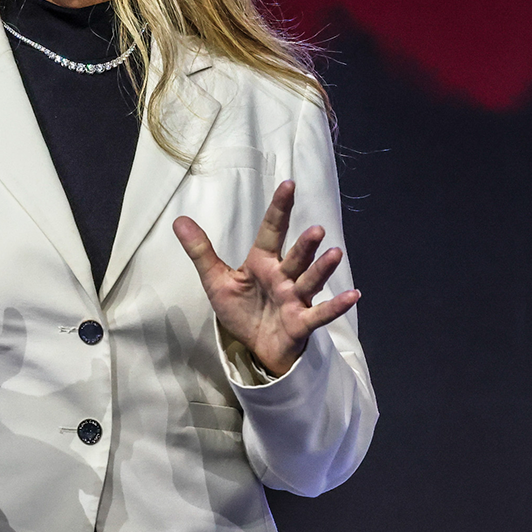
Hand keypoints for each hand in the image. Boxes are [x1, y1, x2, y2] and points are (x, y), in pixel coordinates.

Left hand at [173, 181, 358, 376]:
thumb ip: (201, 251)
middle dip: (305, 245)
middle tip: (316, 230)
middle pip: (294, 257)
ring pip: (309, 281)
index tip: (288, 185)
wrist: (254, 347)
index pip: (272, 231)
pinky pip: (320, 314)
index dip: (279, 208)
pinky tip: (354, 295)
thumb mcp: (215, 280)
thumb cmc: (242, 310)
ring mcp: (295, 299)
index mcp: (262, 263)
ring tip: (334, 254)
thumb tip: (178, 220)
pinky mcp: (301, 322)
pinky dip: (336, 306)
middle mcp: (283, 277)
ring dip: (322, 269)